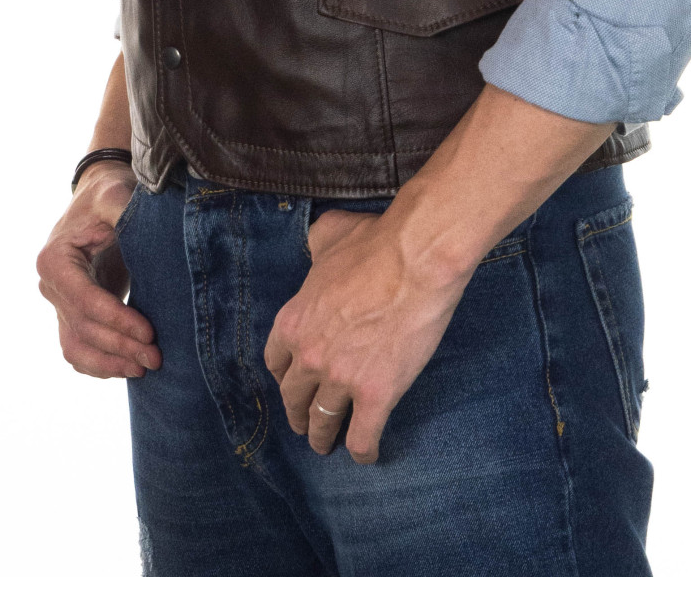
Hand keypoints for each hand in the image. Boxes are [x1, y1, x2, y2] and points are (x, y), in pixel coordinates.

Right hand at [36, 166, 160, 378]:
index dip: (116, 319)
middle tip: (157, 356)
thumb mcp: (114, 194)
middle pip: (83, 328)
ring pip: (76, 348)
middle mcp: (50, 285)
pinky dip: (101, 364)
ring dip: (110, 363)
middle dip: (120, 345)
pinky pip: (79, 350)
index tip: (149, 331)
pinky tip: (130, 367)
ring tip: (145, 368)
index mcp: (55, 259)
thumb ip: (122, 210)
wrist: (100, 196)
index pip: (84, 300)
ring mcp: (59, 303)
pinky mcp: (72, 314)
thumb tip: (138, 229)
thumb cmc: (108, 193)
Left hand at [262, 206, 469, 463]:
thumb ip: (314, 247)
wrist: (415, 258)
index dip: (283, 376)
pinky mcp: (377, 395)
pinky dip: (362, 451)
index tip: (291, 384)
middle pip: (294, 397)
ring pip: (323, 423)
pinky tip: (366, 455)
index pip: (275, 361)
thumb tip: (317, 248)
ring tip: (326, 444)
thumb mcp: (328, 235)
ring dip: (322, 437)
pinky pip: (362, 437)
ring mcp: (342, 379)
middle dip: (298, 414)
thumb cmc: (374, 241)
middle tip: (305, 424)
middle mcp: (310, 356)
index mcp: (294, 320)